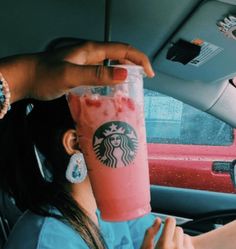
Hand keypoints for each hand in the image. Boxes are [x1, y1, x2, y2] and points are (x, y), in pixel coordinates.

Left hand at [31, 41, 154, 100]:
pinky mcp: (81, 72)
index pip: (123, 49)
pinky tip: (111, 92)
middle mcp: (91, 54)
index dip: (139, 59)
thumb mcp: (71, 75)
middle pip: (120, 56)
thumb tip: (123, 74)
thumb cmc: (44, 74)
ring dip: (123, 74)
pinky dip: (111, 81)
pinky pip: (102, 74)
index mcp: (92, 50)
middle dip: (135, 66)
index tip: (149, 73)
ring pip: (111, 65)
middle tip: (142, 83)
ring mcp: (86, 63)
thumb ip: (96, 74)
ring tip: (131, 89)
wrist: (27, 77)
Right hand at [140, 217, 198, 248]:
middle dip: (173, 233)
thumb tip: (158, 220)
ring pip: (186, 238)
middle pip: (179, 229)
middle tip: (167, 242)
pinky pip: (191, 248)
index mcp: (163, 246)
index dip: (168, 221)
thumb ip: (149, 233)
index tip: (166, 224)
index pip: (171, 222)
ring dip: (180, 241)